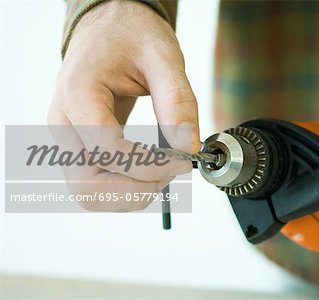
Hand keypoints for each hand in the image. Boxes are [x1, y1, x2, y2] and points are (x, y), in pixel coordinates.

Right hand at [48, 0, 200, 210]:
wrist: (109, 29)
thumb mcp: (163, 57)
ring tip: (163, 170)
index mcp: (78, 94)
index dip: (149, 165)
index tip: (183, 160)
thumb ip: (177, 101)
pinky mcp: (78, 148)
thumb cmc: (132, 36)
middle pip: (87, 186)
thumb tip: (188, 148)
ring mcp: (67, 139)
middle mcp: (64, 123)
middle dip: (138, 189)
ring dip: (131, 195)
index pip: (107, 150)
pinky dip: (125, 189)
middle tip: (173, 169)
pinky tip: (150, 170)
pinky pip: (95, 186)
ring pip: (89, 195)